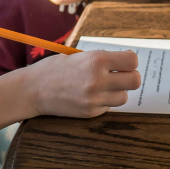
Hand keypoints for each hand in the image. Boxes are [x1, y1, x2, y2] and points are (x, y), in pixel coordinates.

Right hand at [26, 50, 140, 117]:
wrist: (33, 89)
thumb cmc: (56, 68)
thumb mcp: (80, 56)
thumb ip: (103, 59)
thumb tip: (128, 61)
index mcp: (96, 60)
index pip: (132, 61)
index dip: (130, 61)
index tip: (123, 62)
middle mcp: (98, 79)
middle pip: (135, 81)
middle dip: (129, 77)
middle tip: (119, 75)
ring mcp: (95, 98)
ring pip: (124, 97)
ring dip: (118, 91)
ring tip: (103, 86)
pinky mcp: (90, 112)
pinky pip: (109, 107)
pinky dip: (104, 101)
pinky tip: (90, 95)